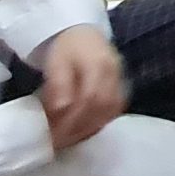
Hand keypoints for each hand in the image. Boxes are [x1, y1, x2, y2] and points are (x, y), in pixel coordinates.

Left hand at [39, 25, 126, 151]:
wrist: (84, 32)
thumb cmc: (66, 47)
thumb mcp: (56, 62)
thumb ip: (58, 84)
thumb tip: (60, 109)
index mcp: (98, 64)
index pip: (88, 98)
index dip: (70, 119)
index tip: (53, 135)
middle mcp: (114, 74)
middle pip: (100, 108)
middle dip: (79, 128)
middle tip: (59, 143)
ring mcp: (121, 80)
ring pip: (110, 111)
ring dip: (90, 128)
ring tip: (70, 139)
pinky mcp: (122, 87)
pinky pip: (115, 110)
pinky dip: (100, 123)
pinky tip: (85, 130)